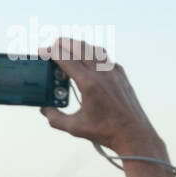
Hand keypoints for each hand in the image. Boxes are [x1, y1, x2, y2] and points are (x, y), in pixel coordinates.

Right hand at [37, 38, 162, 152]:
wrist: (133, 133)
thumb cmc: (105, 130)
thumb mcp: (74, 127)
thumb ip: (54, 117)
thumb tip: (44, 108)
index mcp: (89, 83)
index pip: (67, 59)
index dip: (52, 52)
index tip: (42, 50)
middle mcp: (102, 73)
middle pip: (80, 48)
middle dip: (64, 44)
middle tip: (52, 46)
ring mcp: (113, 72)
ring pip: (94, 49)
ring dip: (79, 46)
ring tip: (68, 49)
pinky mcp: (121, 74)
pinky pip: (104, 58)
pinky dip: (92, 54)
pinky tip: (87, 61)